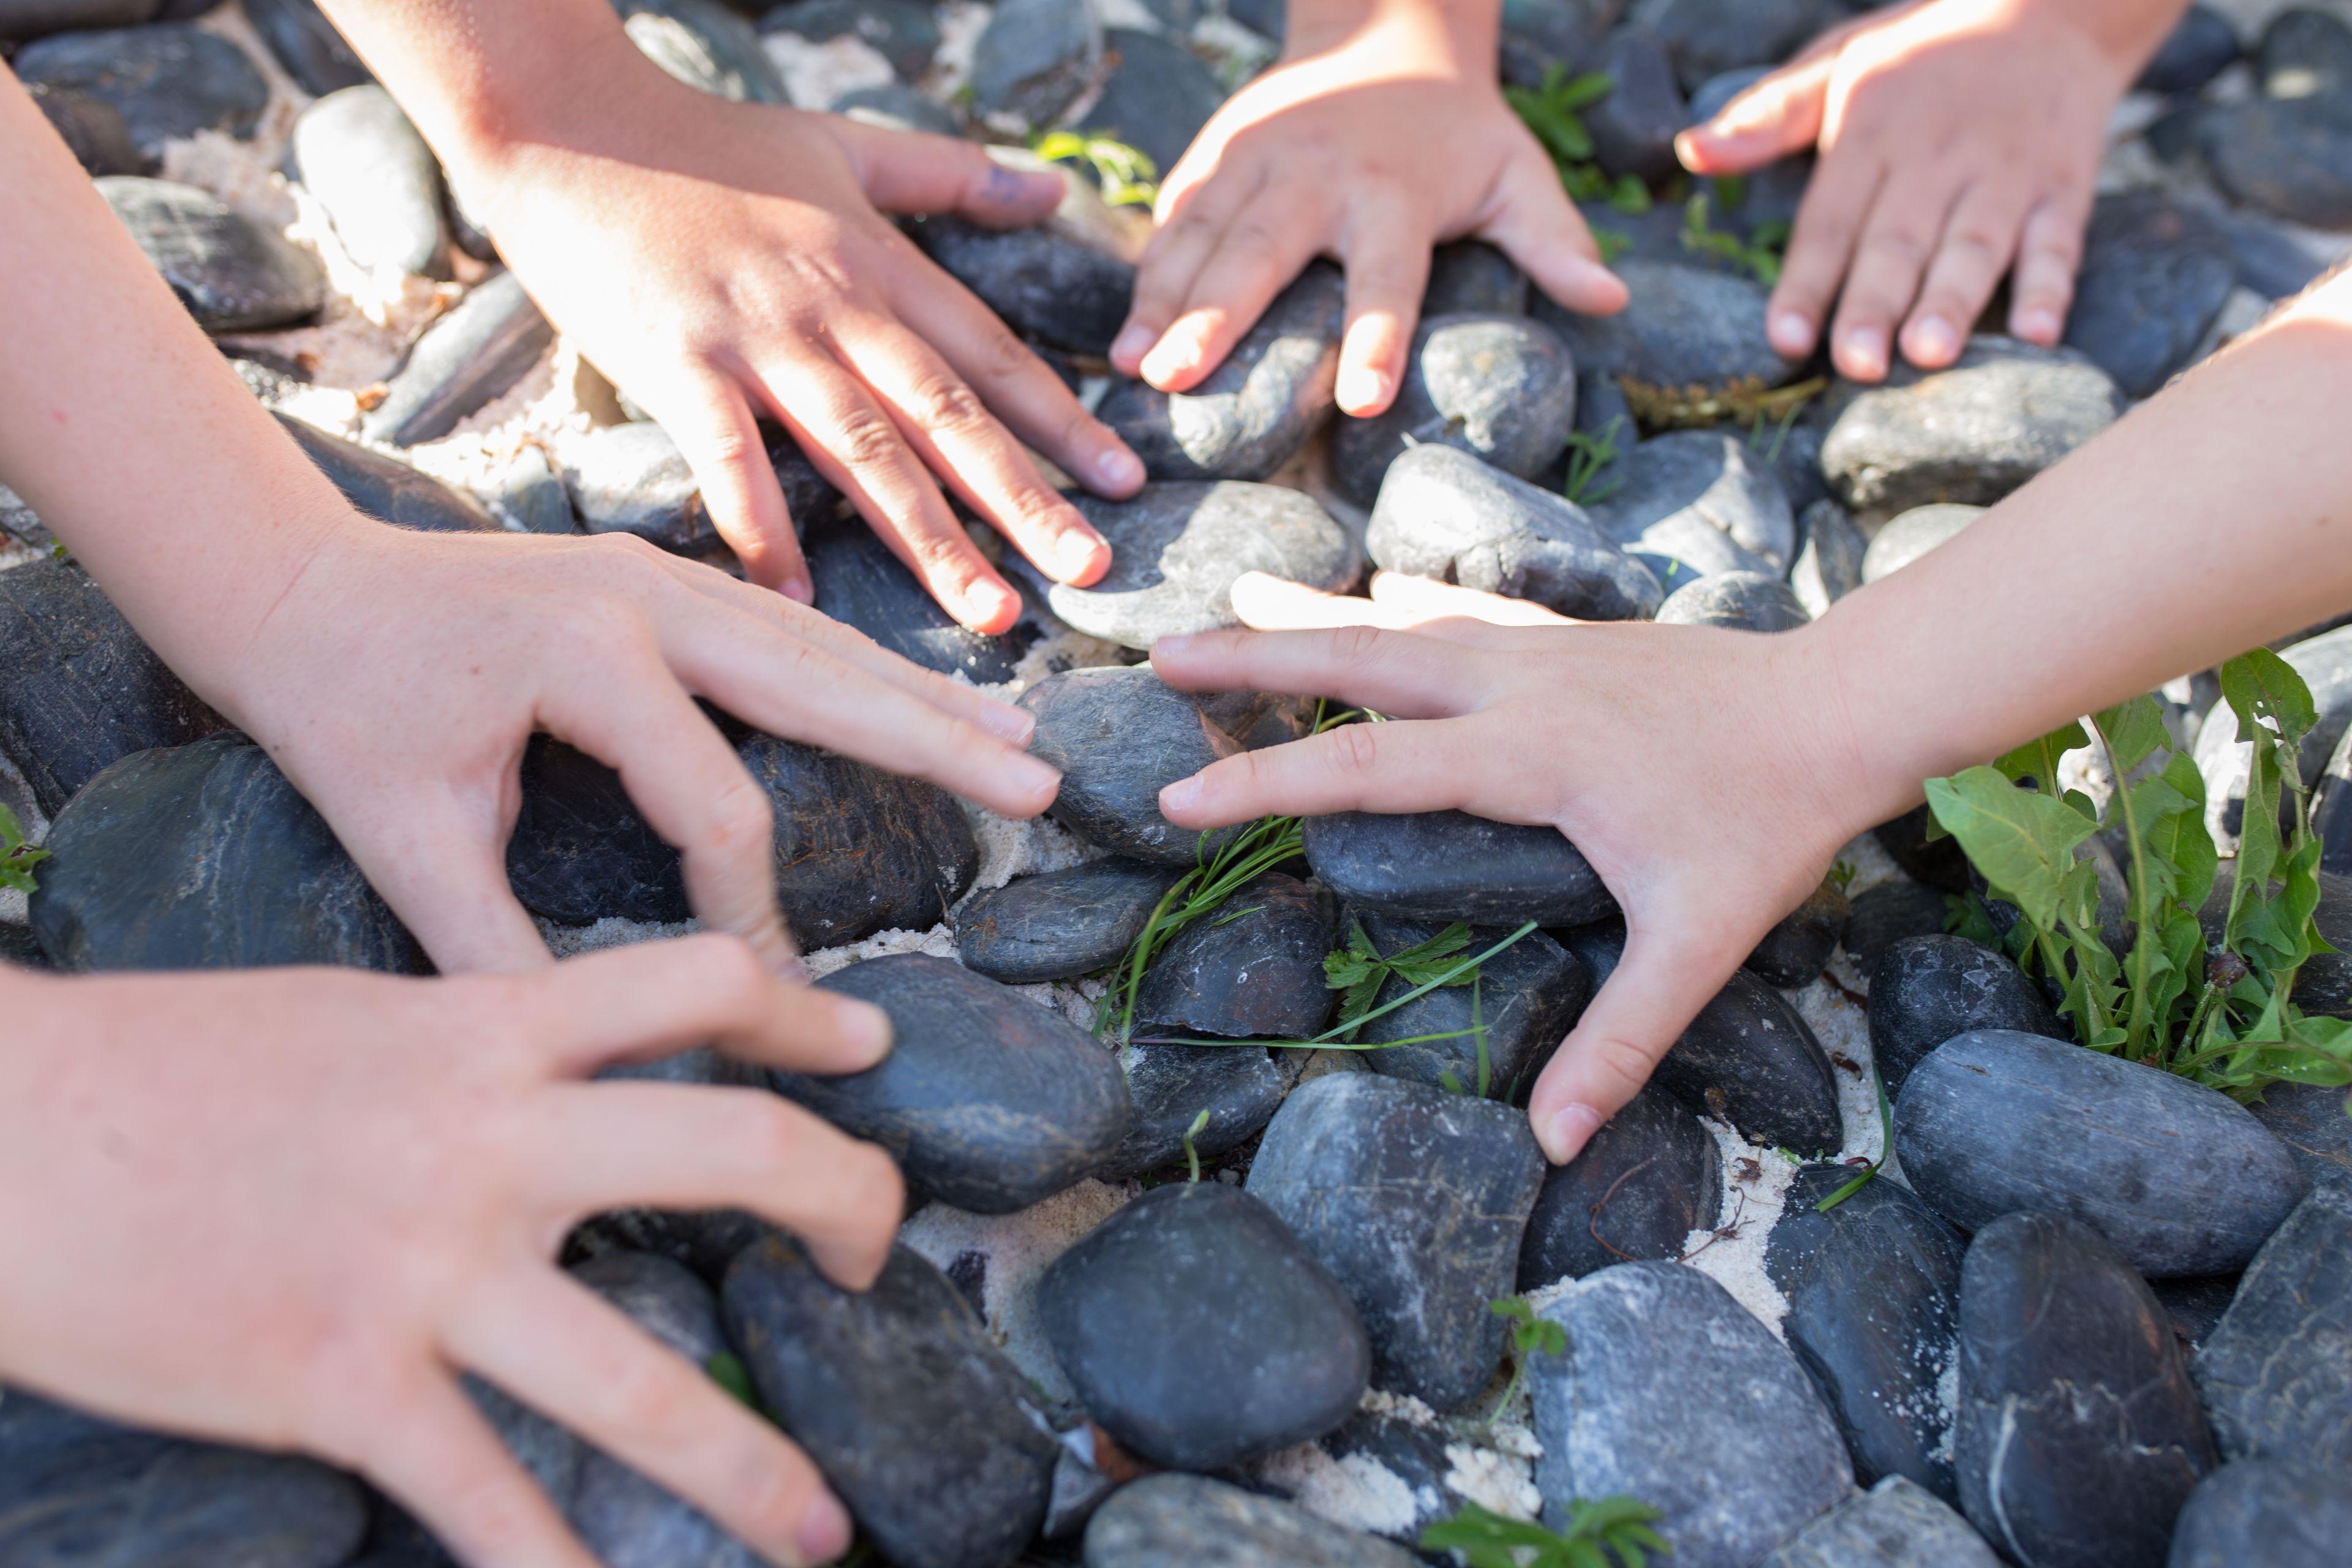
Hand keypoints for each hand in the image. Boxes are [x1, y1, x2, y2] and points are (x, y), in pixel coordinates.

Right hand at [0, 938, 900, 1567]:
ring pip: (635, 1385)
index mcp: (484, 1031)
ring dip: (749, 1474)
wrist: (4, 1132)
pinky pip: (482, 1504)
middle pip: (737, 1151)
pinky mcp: (341, 1387)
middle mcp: (485, 1142)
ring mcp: (421, 1272)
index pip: (696, 985)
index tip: (866, 1042)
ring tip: (822, 1533)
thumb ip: (472, 1041)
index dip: (804, 1010)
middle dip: (848, 1205)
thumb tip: (559, 1060)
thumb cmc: (166, 1070)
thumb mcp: (352, 1015)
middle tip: (875, 1254)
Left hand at [217, 521, 1059, 973]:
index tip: (777, 1004)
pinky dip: (866, 669)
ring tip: (1020, 739)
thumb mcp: (405, 840)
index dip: (754, 913)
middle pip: (824, 686)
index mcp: (589, 656)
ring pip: (823, 647)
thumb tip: (600, 1054)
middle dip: (935, 745)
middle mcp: (647, 596)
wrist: (289, 582)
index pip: (717, 805)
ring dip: (923, 698)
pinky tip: (928, 695)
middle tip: (1040, 788)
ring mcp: (663, 574)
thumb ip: (504, 949)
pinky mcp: (663, 578)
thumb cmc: (339, 711)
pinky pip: (790, 628)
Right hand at [451, 66, 1145, 629]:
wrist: (568, 120)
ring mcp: (757, 340)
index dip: (1063, 418)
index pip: (991, 353)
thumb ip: (951, 174)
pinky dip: (765, 534)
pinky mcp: (676, 364)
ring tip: (992, 613)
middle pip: (948, 415)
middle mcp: (834, 307)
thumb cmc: (704, 141)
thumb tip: (1052, 191)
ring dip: (931, 540)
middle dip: (1026, 498)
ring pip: (863, 453)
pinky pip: (730, 463)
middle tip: (1092, 571)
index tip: (1127, 483)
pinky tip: (801, 608)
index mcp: (879, 263)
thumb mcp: (844, 145)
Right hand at [1107, 3, 1626, 415]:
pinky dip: (1145, 272)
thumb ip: (1555, 239)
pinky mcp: (1213, 155)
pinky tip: (1122, 330)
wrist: (1383, 28)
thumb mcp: (1517, 172)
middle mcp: (1314, 175)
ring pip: (1198, 236)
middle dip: (1214, 317)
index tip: (1363, 401)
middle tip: (1176, 380)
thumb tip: (1611, 299)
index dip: (1379, 337)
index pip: (1388, 276)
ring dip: (1160, 302)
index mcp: (1392, 192)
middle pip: (1260, 254)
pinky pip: (1173, 218)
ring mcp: (1253, 160)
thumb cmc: (1456, 130)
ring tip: (1132, 367)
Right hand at [1147, 571, 1876, 1161]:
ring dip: (1310, 617)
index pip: (1361, 768)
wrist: (1848, 704)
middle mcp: (1512, 684)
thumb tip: (1555, 1142)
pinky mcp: (1571, 640)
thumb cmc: (1770, 819)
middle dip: (1250, 657)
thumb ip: (1622, 1040)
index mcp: (1523, 753)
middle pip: (1353, 661)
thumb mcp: (1699, 941)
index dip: (1262, 781)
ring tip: (1232, 600)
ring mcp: (1540, 650)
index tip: (1176, 796)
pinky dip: (1400, 606)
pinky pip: (1459, 616)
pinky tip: (1375, 592)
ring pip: (1398, 625)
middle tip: (1158, 651)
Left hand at [1676, 0, 2176, 379]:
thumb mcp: (1835, 65)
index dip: (1805, 281)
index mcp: (1872, 134)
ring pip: (1974, 246)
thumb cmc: (1922, 54)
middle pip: (1899, 242)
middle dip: (1875, 305)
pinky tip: (2038, 333)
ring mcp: (2004, 174)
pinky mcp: (2062, 186)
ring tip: (1929, 353)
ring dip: (1952, 302)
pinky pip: (2058, 240)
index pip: (1829, 220)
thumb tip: (1690, 150)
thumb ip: (1764, 117)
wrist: (2050, 6)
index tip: (1783, 339)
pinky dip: (2052, 286)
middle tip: (1857, 365)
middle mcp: (1936, 158)